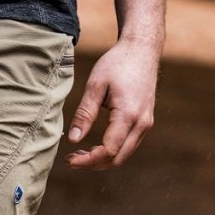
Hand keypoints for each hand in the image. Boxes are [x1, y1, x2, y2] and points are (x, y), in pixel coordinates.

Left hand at [65, 37, 160, 169]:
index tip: (69, 159)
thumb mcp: (95, 85)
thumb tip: (73, 140)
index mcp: (129, 114)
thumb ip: (85, 114)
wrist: (142, 50)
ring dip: (102, 160)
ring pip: (124, 155)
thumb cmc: (117, 63)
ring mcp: (146, 124)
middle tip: (71, 159)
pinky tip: (94, 147)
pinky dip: (111, 152)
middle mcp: (141, 123)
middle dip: (93, 164)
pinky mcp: (145, 122)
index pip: (108, 150)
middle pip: (117, 159)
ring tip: (79, 154)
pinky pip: (128, 146)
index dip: (88, 160)